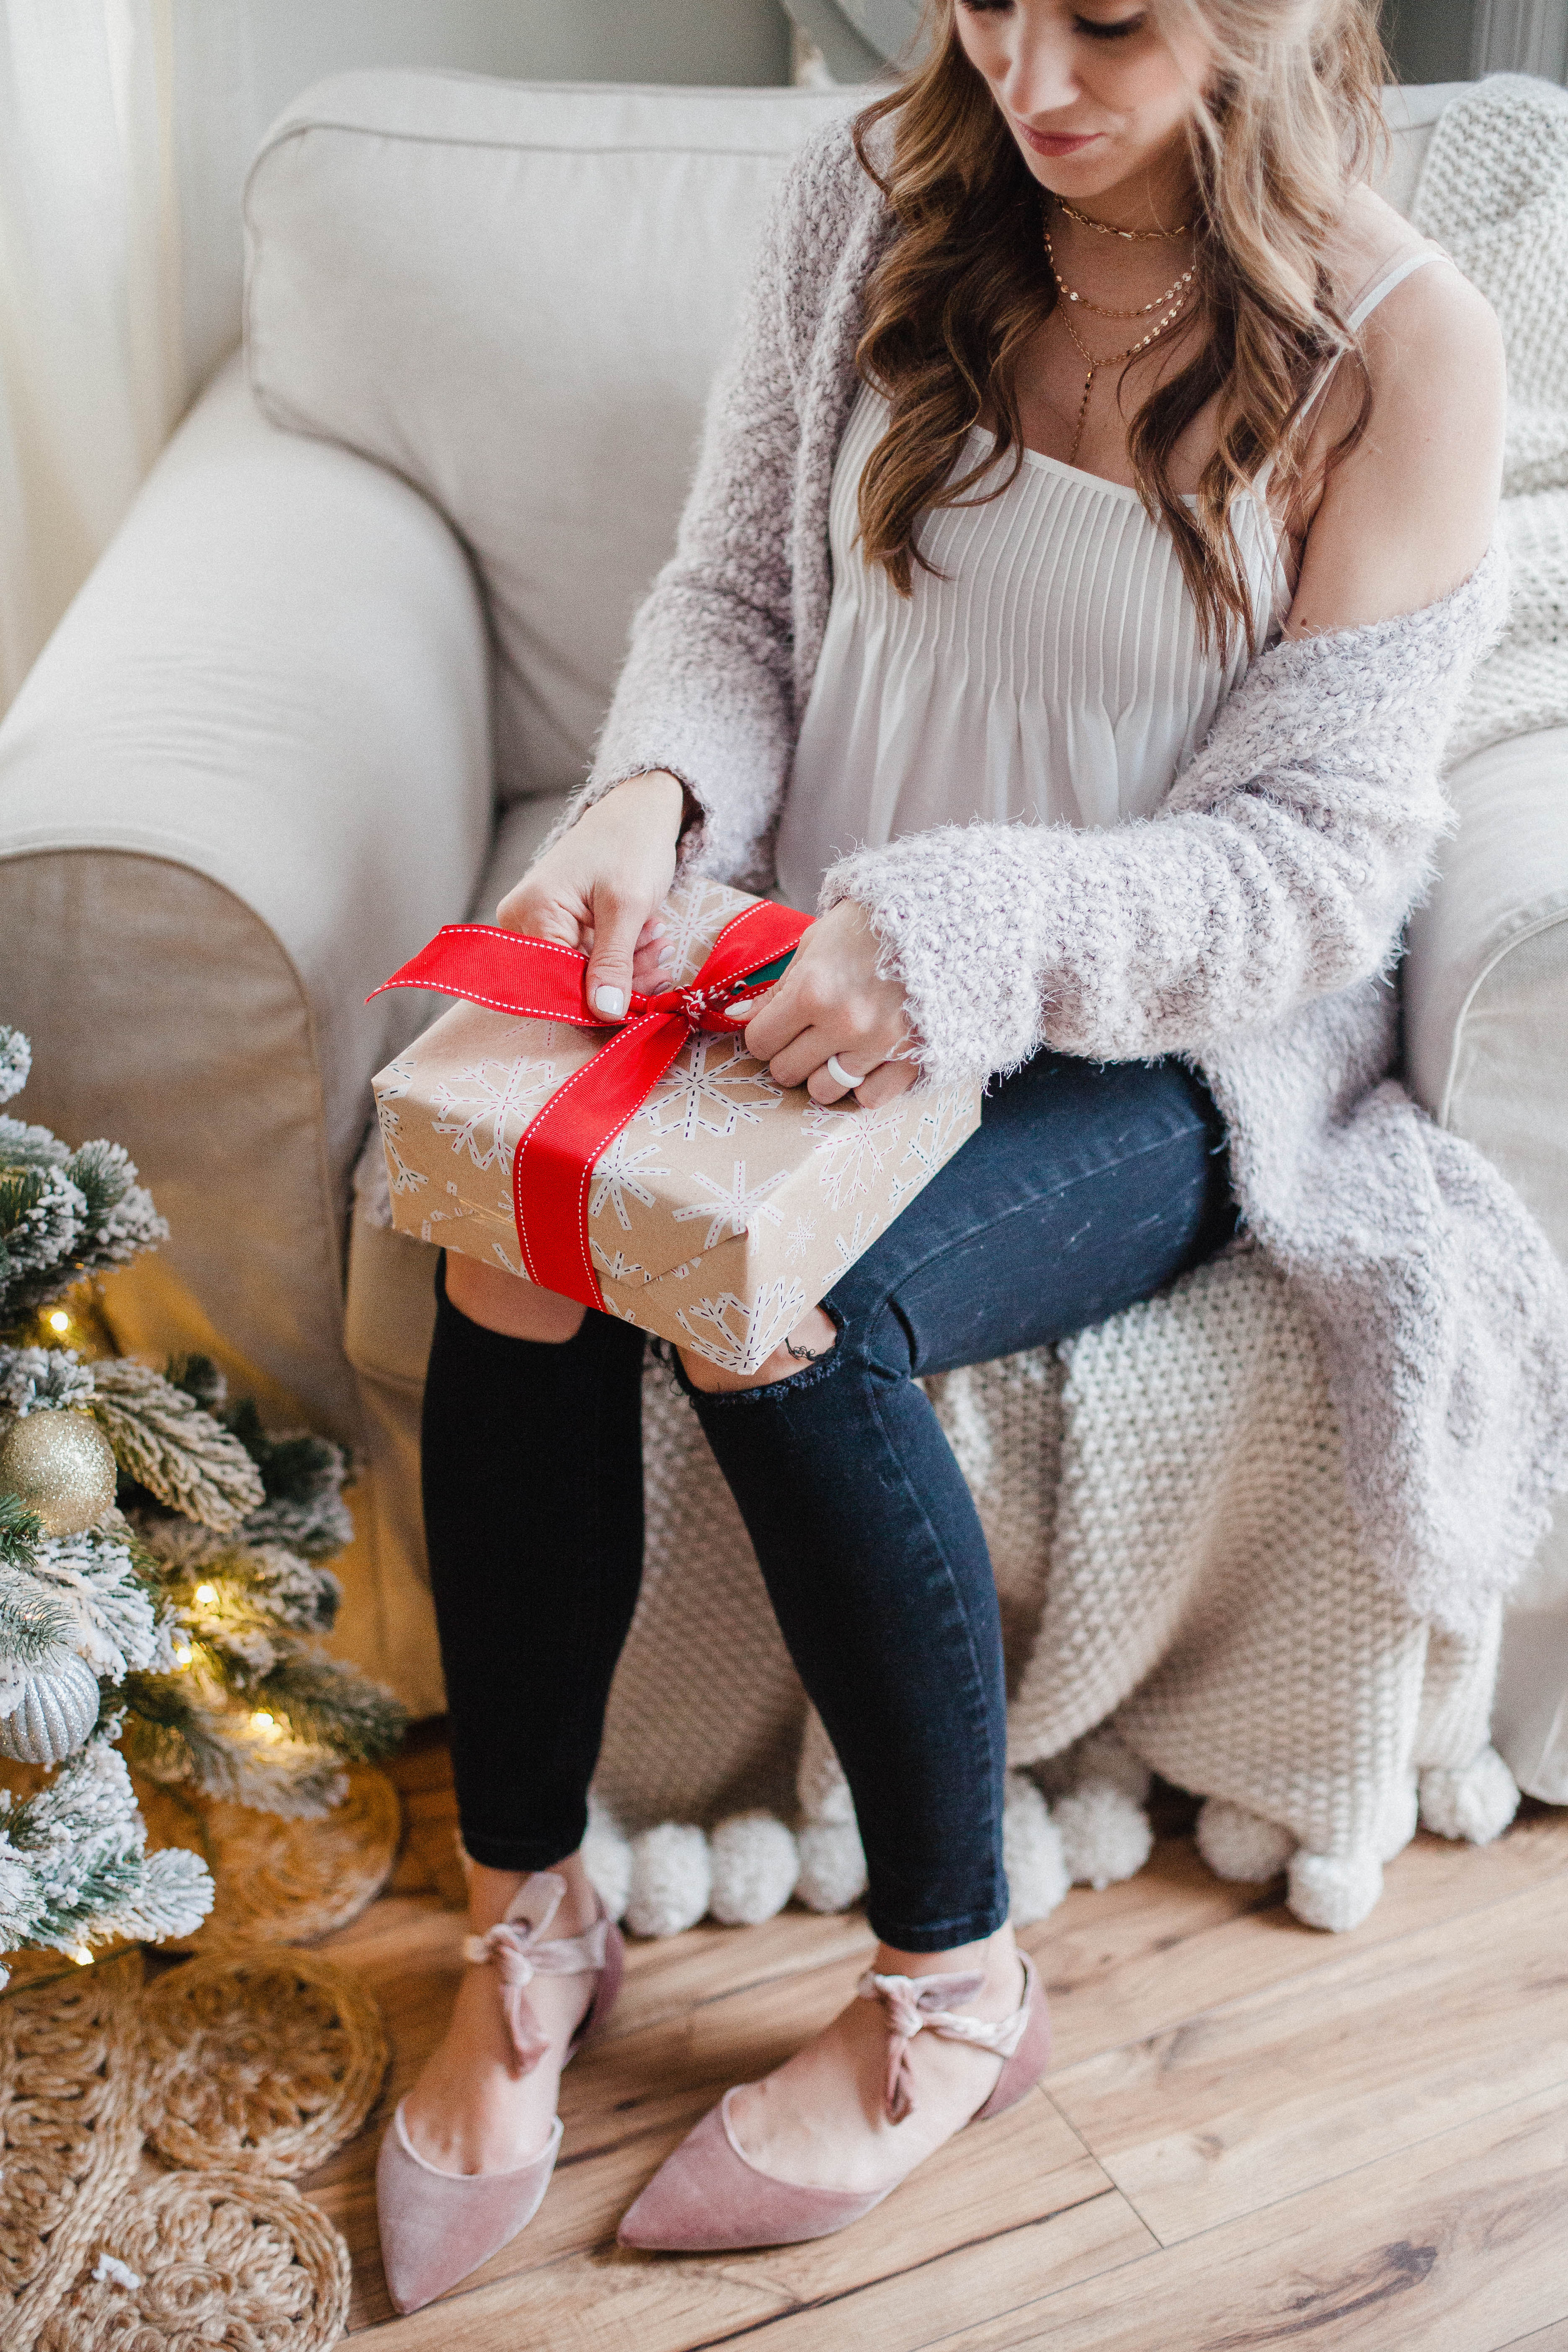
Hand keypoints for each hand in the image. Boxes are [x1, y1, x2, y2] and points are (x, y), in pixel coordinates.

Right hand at [494, 772, 685, 1015]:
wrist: (636, 811)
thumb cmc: (630, 844)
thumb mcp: (628, 906)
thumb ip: (614, 962)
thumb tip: (605, 1013)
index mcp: (532, 913)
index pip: (555, 983)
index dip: (597, 1004)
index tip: (640, 1007)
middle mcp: (522, 922)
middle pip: (568, 981)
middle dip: (621, 982)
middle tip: (663, 966)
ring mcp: (538, 924)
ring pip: (582, 974)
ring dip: (628, 968)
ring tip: (661, 943)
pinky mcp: (557, 926)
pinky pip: (586, 958)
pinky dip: (621, 956)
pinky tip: (649, 940)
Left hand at [742, 899, 917, 1106]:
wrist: (941, 918)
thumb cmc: (872, 925)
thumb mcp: (816, 943)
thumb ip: (778, 988)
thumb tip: (737, 1020)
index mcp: (813, 989)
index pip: (761, 1041)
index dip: (765, 1034)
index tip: (778, 1024)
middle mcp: (845, 1022)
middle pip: (787, 1071)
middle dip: (790, 1054)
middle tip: (808, 1034)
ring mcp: (880, 1045)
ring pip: (824, 1091)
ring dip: (823, 1073)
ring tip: (838, 1046)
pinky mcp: (912, 1058)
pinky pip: (869, 1099)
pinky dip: (863, 1085)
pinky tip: (867, 1059)